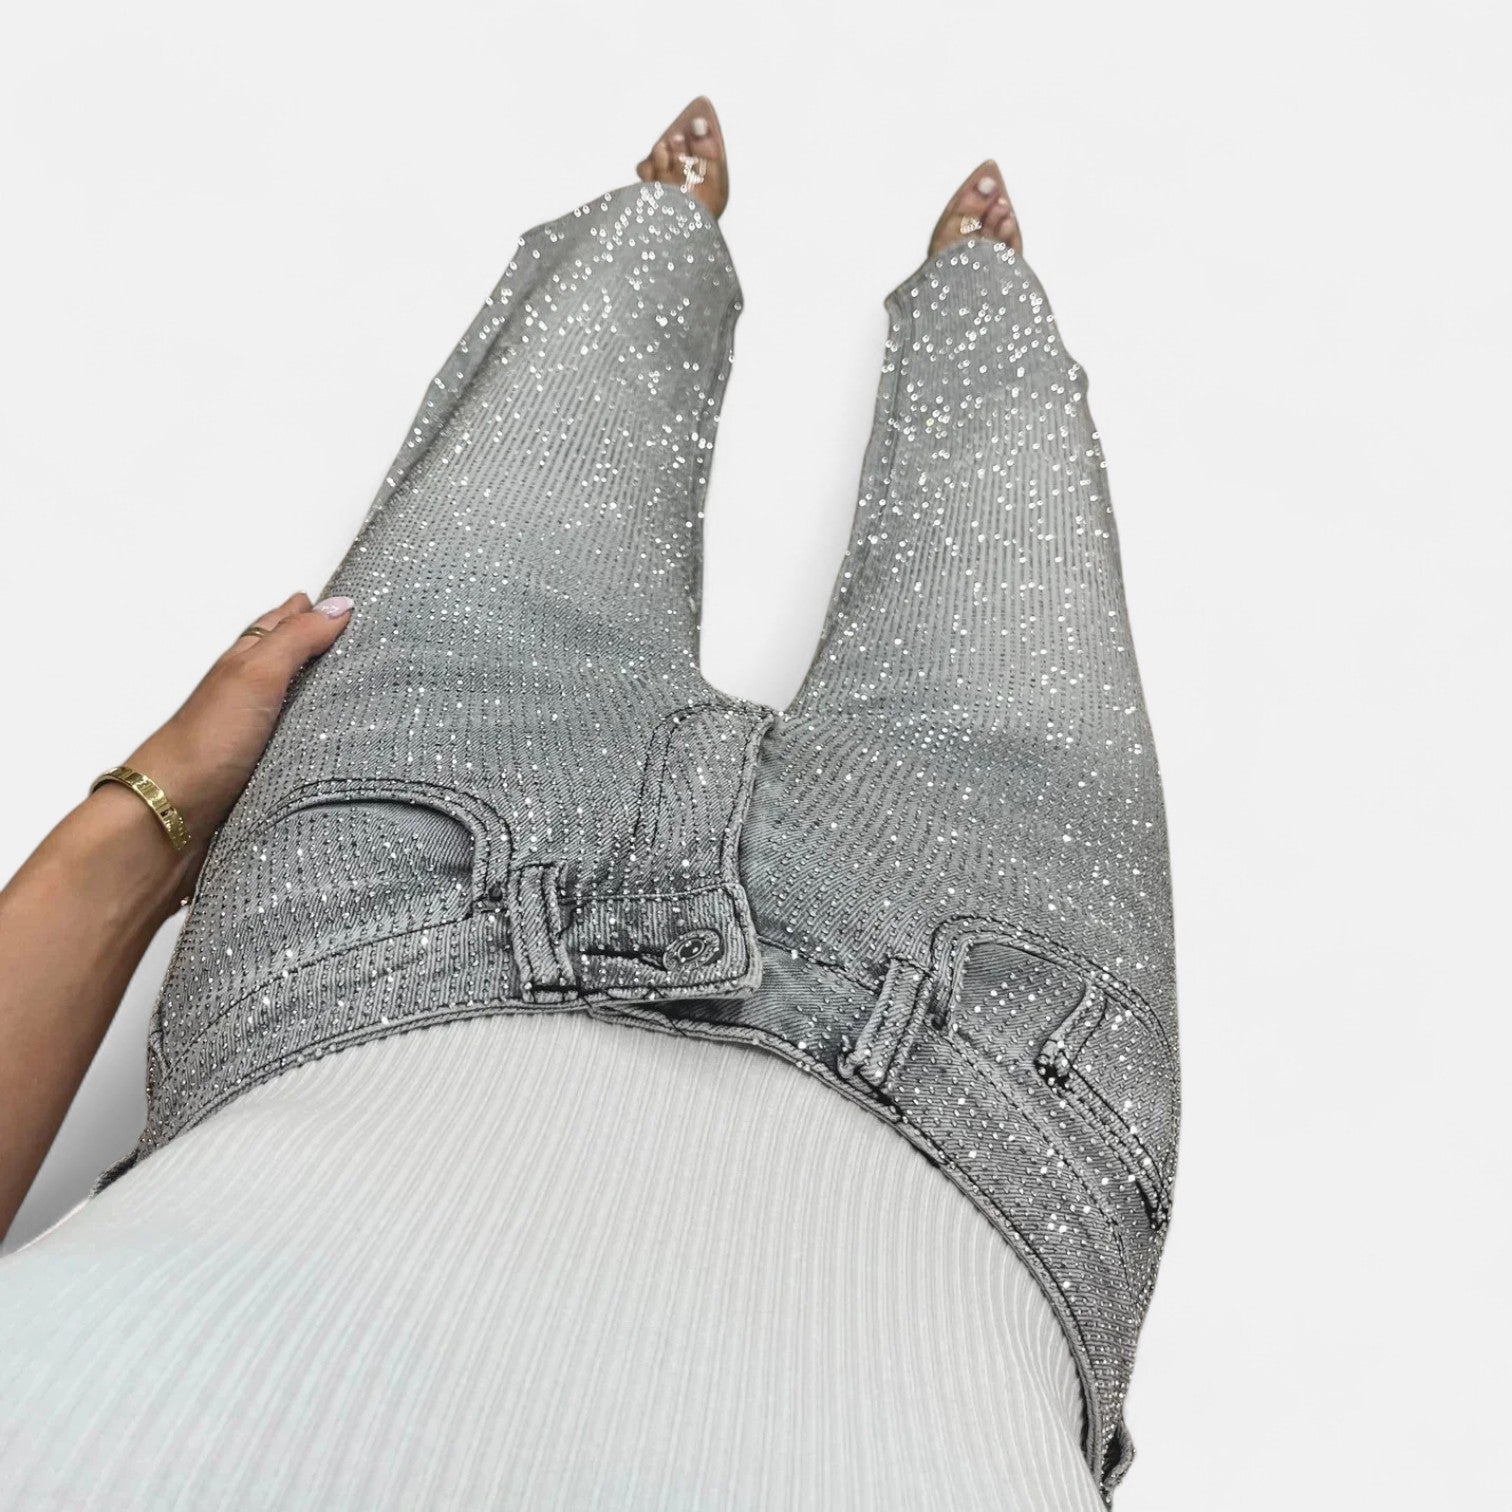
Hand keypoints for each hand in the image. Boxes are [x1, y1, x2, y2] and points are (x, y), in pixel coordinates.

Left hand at [117, 592, 353, 891]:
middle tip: (358, 637)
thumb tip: (340, 604)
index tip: (348, 603)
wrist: (173, 816)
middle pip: (287, 661)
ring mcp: (256, 735)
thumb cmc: (209, 741)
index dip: (310, 611)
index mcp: (244, 663)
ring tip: (361, 687)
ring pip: (295, 703)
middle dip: (318, 647)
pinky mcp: (266, 772)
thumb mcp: (255, 675)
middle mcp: (249, 695)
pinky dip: (318, 735)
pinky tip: (337, 742)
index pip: (280, 625)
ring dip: (322, 694)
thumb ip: (297, 639)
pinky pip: (298, 743)